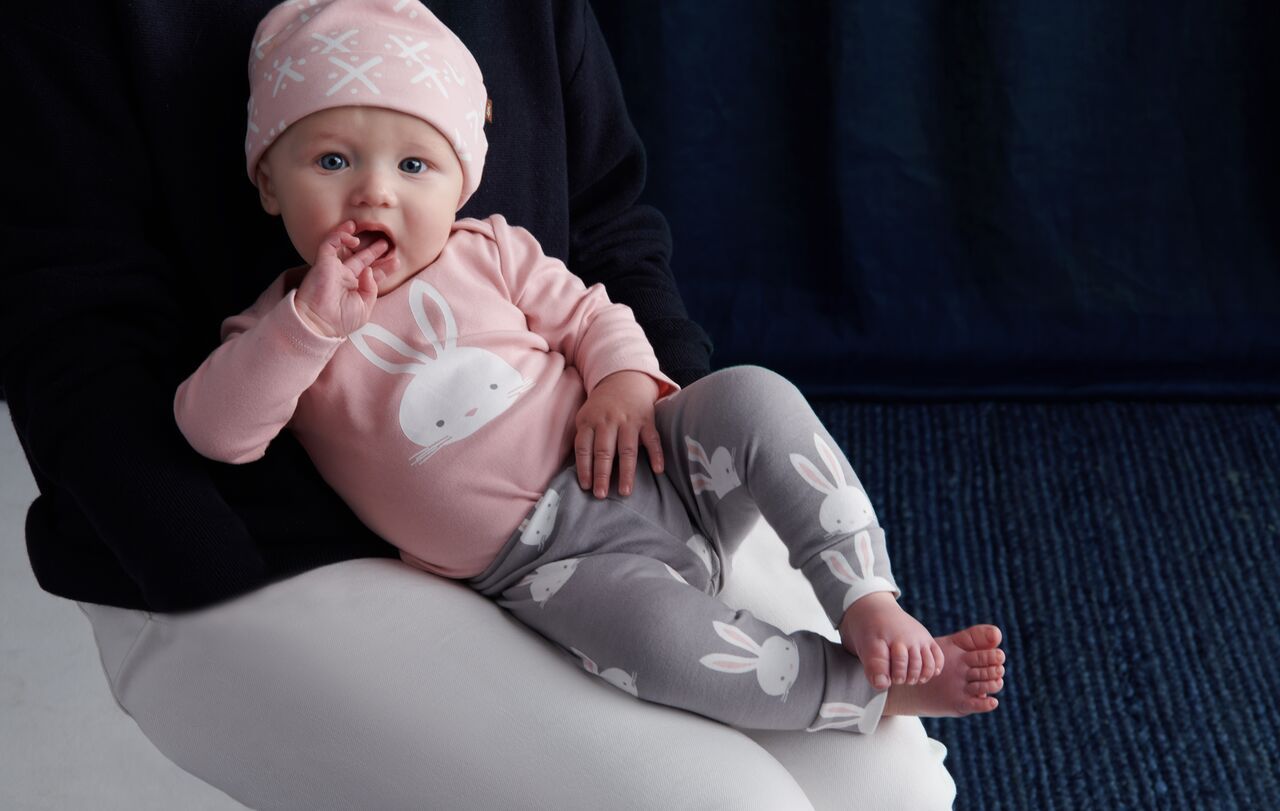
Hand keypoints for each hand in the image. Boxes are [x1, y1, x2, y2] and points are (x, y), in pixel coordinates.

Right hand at [294, 220, 388, 337]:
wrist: (319, 323)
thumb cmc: (340, 320)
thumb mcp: (364, 307)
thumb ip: (371, 288)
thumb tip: (369, 270)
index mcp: (355, 290)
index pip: (372, 275)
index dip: (384, 268)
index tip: (396, 262)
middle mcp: (344, 278)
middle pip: (361, 260)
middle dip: (373, 251)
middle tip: (386, 243)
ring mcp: (334, 269)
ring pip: (343, 248)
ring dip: (353, 237)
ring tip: (363, 229)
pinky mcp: (323, 262)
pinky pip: (330, 243)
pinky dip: (340, 236)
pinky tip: (353, 239)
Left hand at [574, 370, 663, 497]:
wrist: (624, 380)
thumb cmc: (602, 407)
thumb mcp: (586, 417)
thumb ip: (583, 439)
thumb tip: (581, 471)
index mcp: (590, 421)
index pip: (584, 447)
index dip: (584, 468)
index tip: (586, 487)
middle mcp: (609, 421)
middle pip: (604, 451)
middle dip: (602, 474)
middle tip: (601, 495)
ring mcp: (629, 420)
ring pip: (627, 449)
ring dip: (626, 472)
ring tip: (625, 492)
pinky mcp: (647, 419)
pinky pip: (653, 439)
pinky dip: (656, 454)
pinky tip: (658, 470)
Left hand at [839, 592, 945, 689]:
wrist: (876, 611)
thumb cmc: (869, 633)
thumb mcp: (866, 647)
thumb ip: (874, 666)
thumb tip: (883, 685)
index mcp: (893, 639)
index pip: (900, 666)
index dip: (895, 677)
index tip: (889, 680)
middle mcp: (910, 637)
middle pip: (915, 666)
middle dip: (907, 677)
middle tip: (899, 680)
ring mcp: (920, 637)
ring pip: (928, 663)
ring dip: (921, 675)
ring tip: (911, 679)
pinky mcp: (927, 639)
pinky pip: (938, 655)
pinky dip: (935, 667)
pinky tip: (926, 674)